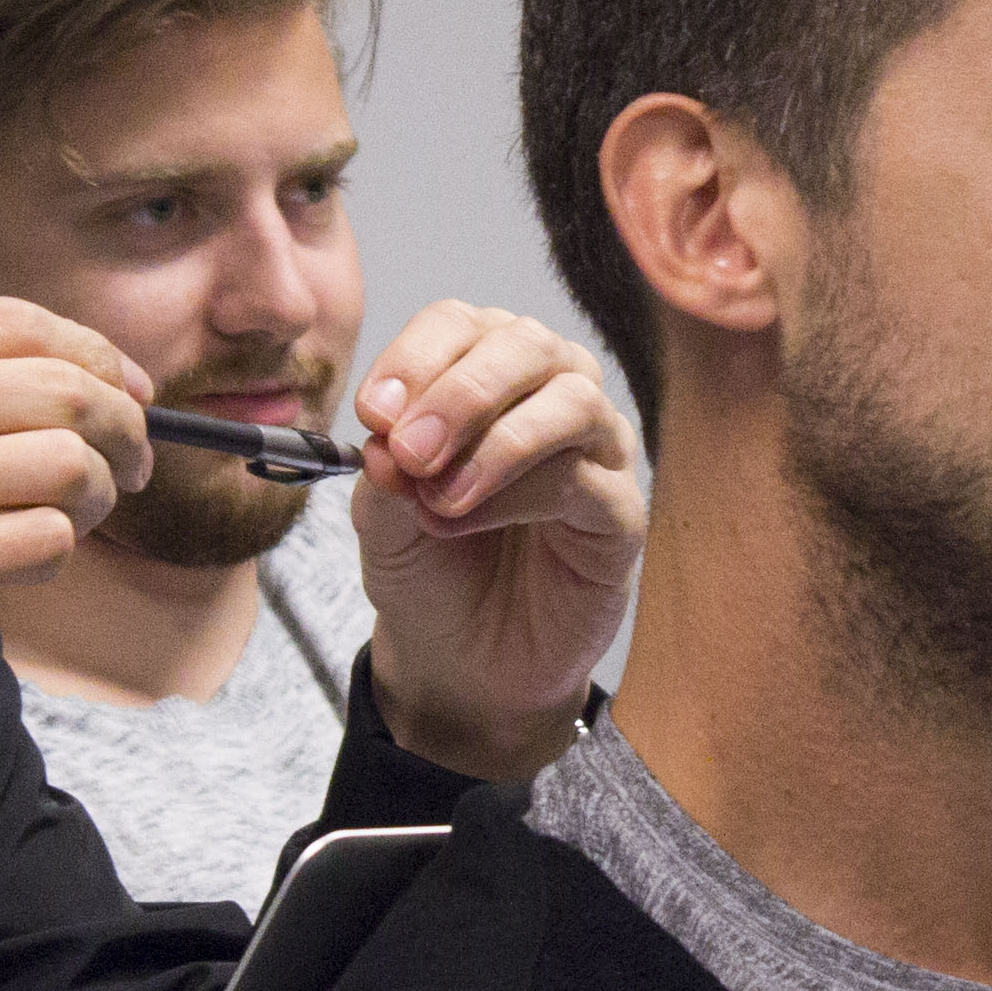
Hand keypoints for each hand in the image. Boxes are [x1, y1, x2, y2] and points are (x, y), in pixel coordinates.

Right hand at [0, 294, 155, 736]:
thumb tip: (62, 374)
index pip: (17, 320)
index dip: (97, 355)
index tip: (130, 389)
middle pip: (62, 388)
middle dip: (123, 428)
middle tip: (133, 464)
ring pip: (67, 463)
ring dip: (98, 495)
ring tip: (78, 515)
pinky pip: (41, 540)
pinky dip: (57, 550)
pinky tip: (26, 561)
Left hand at [345, 301, 644, 780]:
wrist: (460, 666)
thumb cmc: (429, 571)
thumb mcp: (380, 518)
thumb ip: (384, 470)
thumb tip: (387, 437)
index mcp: (484, 374)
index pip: (461, 324)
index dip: (415, 357)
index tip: (371, 413)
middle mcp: (548, 394)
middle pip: (526, 343)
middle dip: (459, 391)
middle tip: (408, 450)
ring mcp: (595, 451)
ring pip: (572, 398)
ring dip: (496, 439)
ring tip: (438, 493)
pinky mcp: (620, 514)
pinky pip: (586, 478)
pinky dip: (517, 493)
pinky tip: (464, 522)